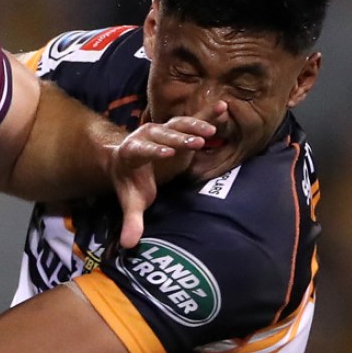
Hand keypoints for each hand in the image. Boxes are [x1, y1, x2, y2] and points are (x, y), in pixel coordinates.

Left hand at [109, 103, 221, 248]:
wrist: (126, 159)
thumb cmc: (131, 183)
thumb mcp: (131, 201)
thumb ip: (131, 221)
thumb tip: (129, 245)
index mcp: (131, 152)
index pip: (142, 150)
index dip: (154, 151)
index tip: (168, 154)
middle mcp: (146, 135)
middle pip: (163, 135)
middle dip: (179, 139)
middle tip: (197, 143)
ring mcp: (162, 128)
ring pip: (178, 124)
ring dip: (194, 126)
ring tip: (211, 132)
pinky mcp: (177, 127)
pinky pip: (193, 118)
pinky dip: (208, 113)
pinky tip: (224, 108)